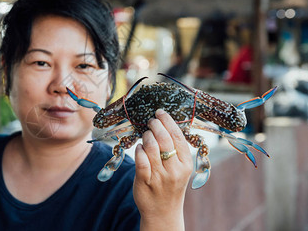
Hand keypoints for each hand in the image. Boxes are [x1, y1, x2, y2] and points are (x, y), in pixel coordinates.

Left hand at [133, 109, 192, 230]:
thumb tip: (166, 124)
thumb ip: (176, 149)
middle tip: (151, 121)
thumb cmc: (171, 185)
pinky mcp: (144, 181)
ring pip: (151, 147)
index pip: (178, 137)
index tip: (160, 112)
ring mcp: (159, 176)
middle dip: (155, 125)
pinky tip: (139, 148)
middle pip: (164, 139)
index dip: (168, 121)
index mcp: (186, 164)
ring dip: (146, 136)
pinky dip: (138, 150)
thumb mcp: (180, 168)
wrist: (163, 212)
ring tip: (145, 134)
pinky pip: (140, 160)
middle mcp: (174, 170)